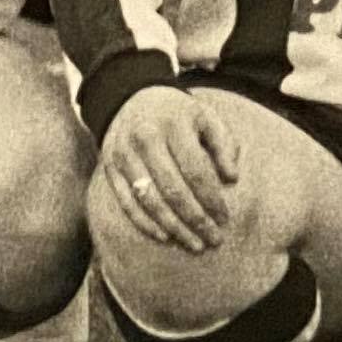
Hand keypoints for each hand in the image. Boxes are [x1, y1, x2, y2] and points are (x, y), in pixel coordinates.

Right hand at [95, 84, 236, 255]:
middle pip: (172, 189)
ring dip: (174, 227)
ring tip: (194, 244)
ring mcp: (123, 154)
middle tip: (214, 240)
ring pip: (149, 200)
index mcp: (173, 124)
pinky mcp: (109, 167)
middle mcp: (144, 139)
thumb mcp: (205, 116)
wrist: (130, 97)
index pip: (195, 170)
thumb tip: (232, 178)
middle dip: (196, 220)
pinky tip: (166, 236)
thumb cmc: (177, 113)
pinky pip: (127, 202)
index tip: (225, 219)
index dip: (212, 198)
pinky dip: (145, 223)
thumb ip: (223, 144)